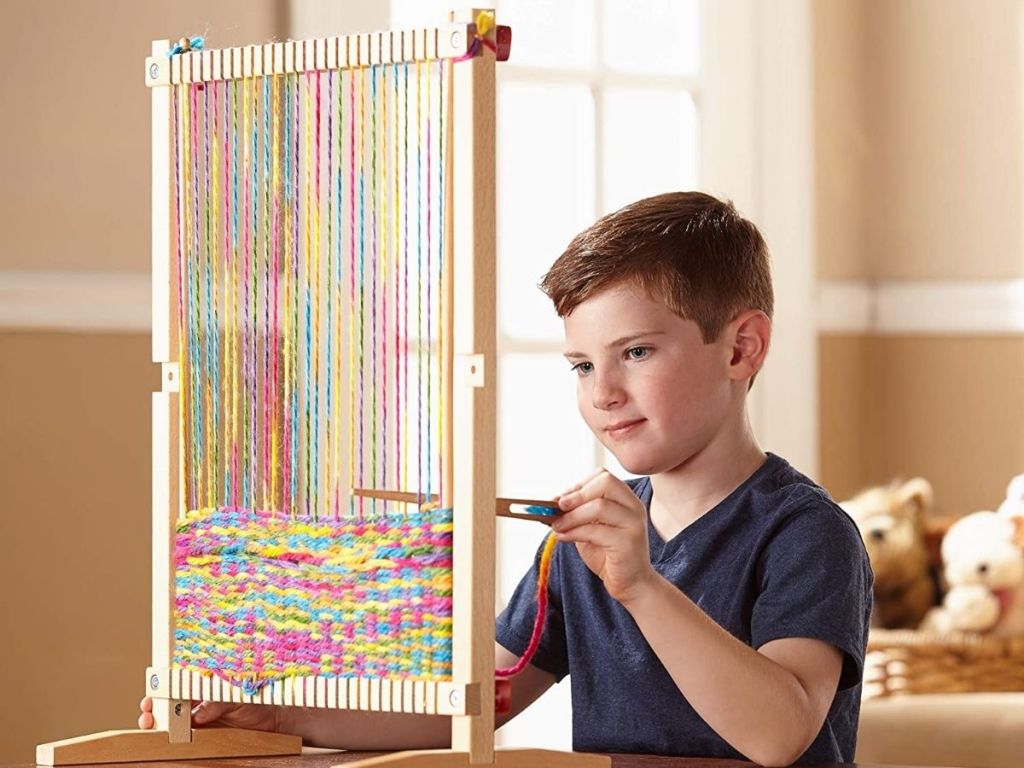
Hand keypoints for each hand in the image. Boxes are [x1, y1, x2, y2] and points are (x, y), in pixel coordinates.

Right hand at [138, 696, 279, 731]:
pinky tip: (167, 740)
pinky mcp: (204, 736)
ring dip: (158, 725)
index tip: (151, 695)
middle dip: (152, 709)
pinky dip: (173, 739)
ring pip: (171, 723)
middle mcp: (198, 703)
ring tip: (150, 725)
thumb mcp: (236, 696)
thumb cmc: (256, 700)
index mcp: (204, 686)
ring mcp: (199, 721)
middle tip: (147, 714)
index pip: (176, 685)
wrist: (272, 719)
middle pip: (167, 706)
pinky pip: (184, 738)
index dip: (160, 690)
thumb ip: (217, 703)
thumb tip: (199, 713)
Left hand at [552, 469, 656, 604]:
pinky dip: (574, 532)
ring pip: (599, 506)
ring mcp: (633, 523)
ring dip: (571, 516)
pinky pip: (596, 530)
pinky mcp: (628, 542)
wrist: (630, 584)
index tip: (562, 499)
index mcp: (625, 499)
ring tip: (557, 526)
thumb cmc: (608, 555)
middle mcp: (633, 506)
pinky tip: (563, 537)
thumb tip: (551, 502)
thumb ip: (575, 513)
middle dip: (577, 494)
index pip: (603, 476)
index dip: (579, 485)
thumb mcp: (588, 528)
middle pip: (605, 482)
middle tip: (559, 507)